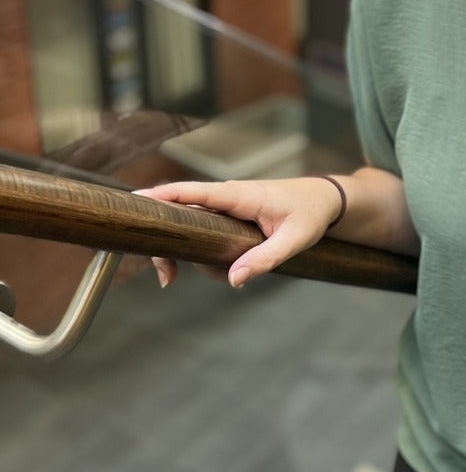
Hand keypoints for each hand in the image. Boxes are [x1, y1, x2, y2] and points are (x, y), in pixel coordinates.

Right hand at [138, 177, 344, 289]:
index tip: (136, 202)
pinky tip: (216, 270)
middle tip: (167, 277)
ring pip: (188, 226)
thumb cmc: (311, 214)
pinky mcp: (227, 215)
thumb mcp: (295, 240)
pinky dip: (199, 252)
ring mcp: (224, 206)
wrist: (324, 200)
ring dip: (185, 254)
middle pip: (180, 212)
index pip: (193, 191)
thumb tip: (234, 280)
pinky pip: (201, 231)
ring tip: (189, 277)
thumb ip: (265, 258)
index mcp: (239, 194)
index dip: (163, 195)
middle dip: (166, 243)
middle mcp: (226, 196)